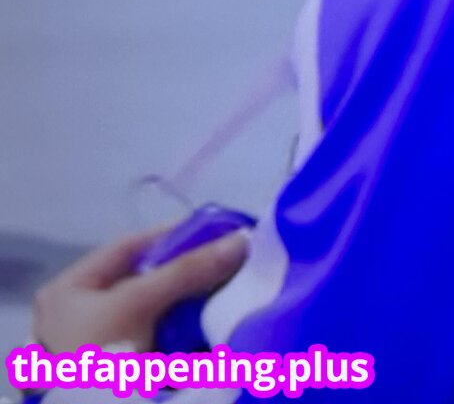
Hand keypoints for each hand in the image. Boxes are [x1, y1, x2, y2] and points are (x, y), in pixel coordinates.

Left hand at [30, 224, 248, 352]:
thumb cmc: (99, 353)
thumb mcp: (138, 304)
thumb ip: (187, 269)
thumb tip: (241, 239)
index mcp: (68, 292)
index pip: (127, 248)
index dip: (171, 234)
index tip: (215, 230)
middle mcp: (83, 313)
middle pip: (146, 279)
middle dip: (188, 270)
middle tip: (230, 259)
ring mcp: (105, 343)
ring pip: (159, 309)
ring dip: (193, 300)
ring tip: (232, 285)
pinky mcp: (127, 367)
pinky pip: (164, 337)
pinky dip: (189, 329)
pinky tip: (217, 319)